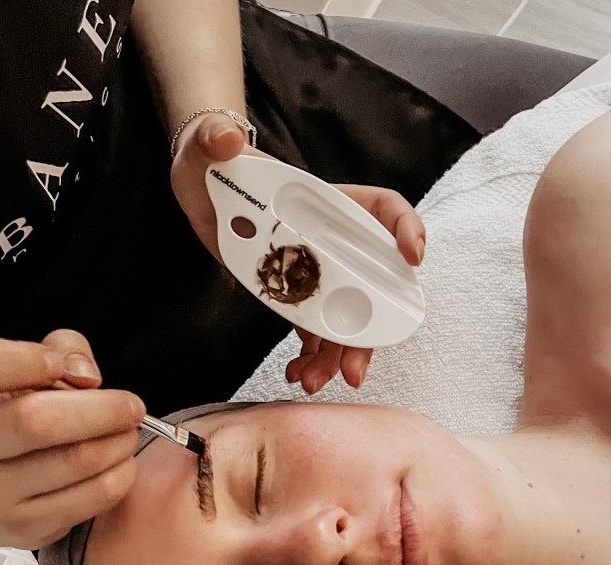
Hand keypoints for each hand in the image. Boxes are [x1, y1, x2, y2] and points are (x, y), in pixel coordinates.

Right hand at [0, 330, 145, 549]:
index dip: (26, 360)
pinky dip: (117, 477)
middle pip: (39, 424)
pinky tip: (115, 462)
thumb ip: (44, 353)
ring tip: (126, 432)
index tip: (58, 363)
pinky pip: (87, 503)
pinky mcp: (20, 529)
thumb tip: (86, 375)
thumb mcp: (3, 375)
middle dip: (102, 409)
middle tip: (129, 405)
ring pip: (74, 464)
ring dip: (119, 443)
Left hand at [171, 119, 426, 392]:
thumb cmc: (215, 160)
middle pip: (371, 286)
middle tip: (355, 368)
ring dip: (336, 355)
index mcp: (330, 201)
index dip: (406, 230)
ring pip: (343, 319)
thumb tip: (227, 137)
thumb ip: (216, 139)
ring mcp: (317, 271)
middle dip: (370, 331)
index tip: (412, 257)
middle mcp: (334, 240)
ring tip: (315, 381)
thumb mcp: (209, 146)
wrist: (198, 192)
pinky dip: (309, 357)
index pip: (383, 210)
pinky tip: (297, 375)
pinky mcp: (295, 293)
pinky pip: (313, 331)